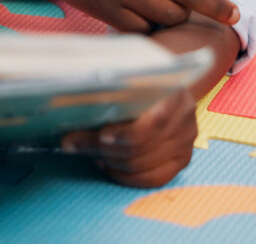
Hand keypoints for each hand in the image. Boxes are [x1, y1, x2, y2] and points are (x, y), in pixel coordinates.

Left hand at [61, 88, 199, 186]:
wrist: (165, 81)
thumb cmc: (137, 75)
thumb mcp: (123, 75)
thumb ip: (102, 91)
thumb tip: (69, 117)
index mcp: (174, 92)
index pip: (154, 123)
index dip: (125, 134)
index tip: (100, 135)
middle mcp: (184, 118)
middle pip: (143, 148)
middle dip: (105, 150)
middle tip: (77, 144)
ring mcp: (186, 142)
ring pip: (144, 166)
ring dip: (111, 163)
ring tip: (91, 153)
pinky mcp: (182, 159)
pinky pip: (154, 179)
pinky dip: (127, 177)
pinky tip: (108, 166)